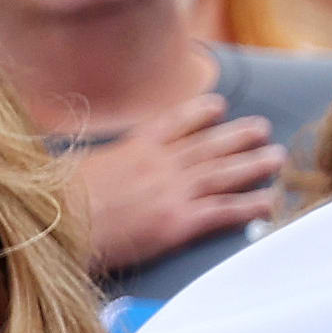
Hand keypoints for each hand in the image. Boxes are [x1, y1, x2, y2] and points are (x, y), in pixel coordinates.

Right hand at [63, 88, 283, 272]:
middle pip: (208, 145)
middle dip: (239, 136)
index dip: (200, 113)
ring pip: (223, 172)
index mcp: (133, 149)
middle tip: (262, 129)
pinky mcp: (176, 222)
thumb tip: (96, 168)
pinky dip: (249, 206)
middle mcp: (159, 164)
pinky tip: (268, 202)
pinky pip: (222, 210)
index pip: (174, 124)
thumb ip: (98, 164)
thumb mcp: (74, 167)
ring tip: (276, 158)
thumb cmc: (55, 201)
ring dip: (253, 164)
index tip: (219, 107)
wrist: (56, 225)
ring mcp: (171, 191)